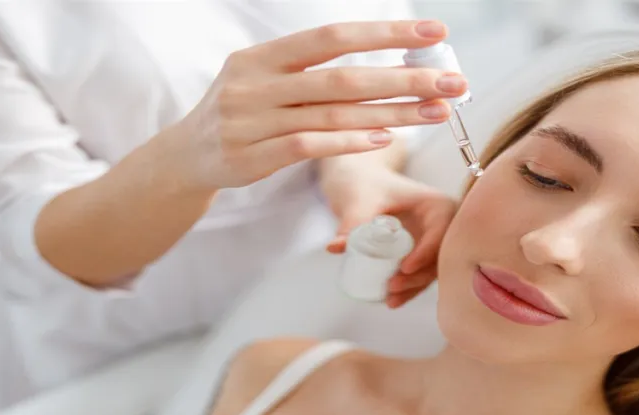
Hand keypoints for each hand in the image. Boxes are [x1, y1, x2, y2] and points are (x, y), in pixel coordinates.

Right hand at [165, 20, 466, 191]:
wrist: (185, 157)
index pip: (332, 36)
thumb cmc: (244, 115)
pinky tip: (386, 137)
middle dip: (404, 78)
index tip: (434, 33)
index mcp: (263, 55)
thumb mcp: (267, 80)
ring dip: (392, 113)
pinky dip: (349, 141)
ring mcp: (250, 121)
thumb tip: (390, 62)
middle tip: (453, 81)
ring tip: (436, 111)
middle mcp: (255, 82)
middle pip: (342, 77)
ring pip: (333, 114)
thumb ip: (316, 72)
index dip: (384, 34)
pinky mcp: (250, 157)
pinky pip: (309, 147)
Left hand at [322, 167, 456, 307]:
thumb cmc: (364, 182)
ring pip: (431, 271)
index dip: (427, 252)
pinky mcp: (419, 255)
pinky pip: (419, 276)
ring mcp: (430, 242)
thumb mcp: (360, 198)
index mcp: (436, 204)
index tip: (405, 267)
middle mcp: (440, 225)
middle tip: (392, 285)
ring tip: (390, 299)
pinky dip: (408, 289)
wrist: (359, 182)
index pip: (441, 230)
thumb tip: (337, 247)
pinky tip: (392, 301)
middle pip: (440, 256)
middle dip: (419, 276)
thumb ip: (352, 221)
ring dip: (414, 287)